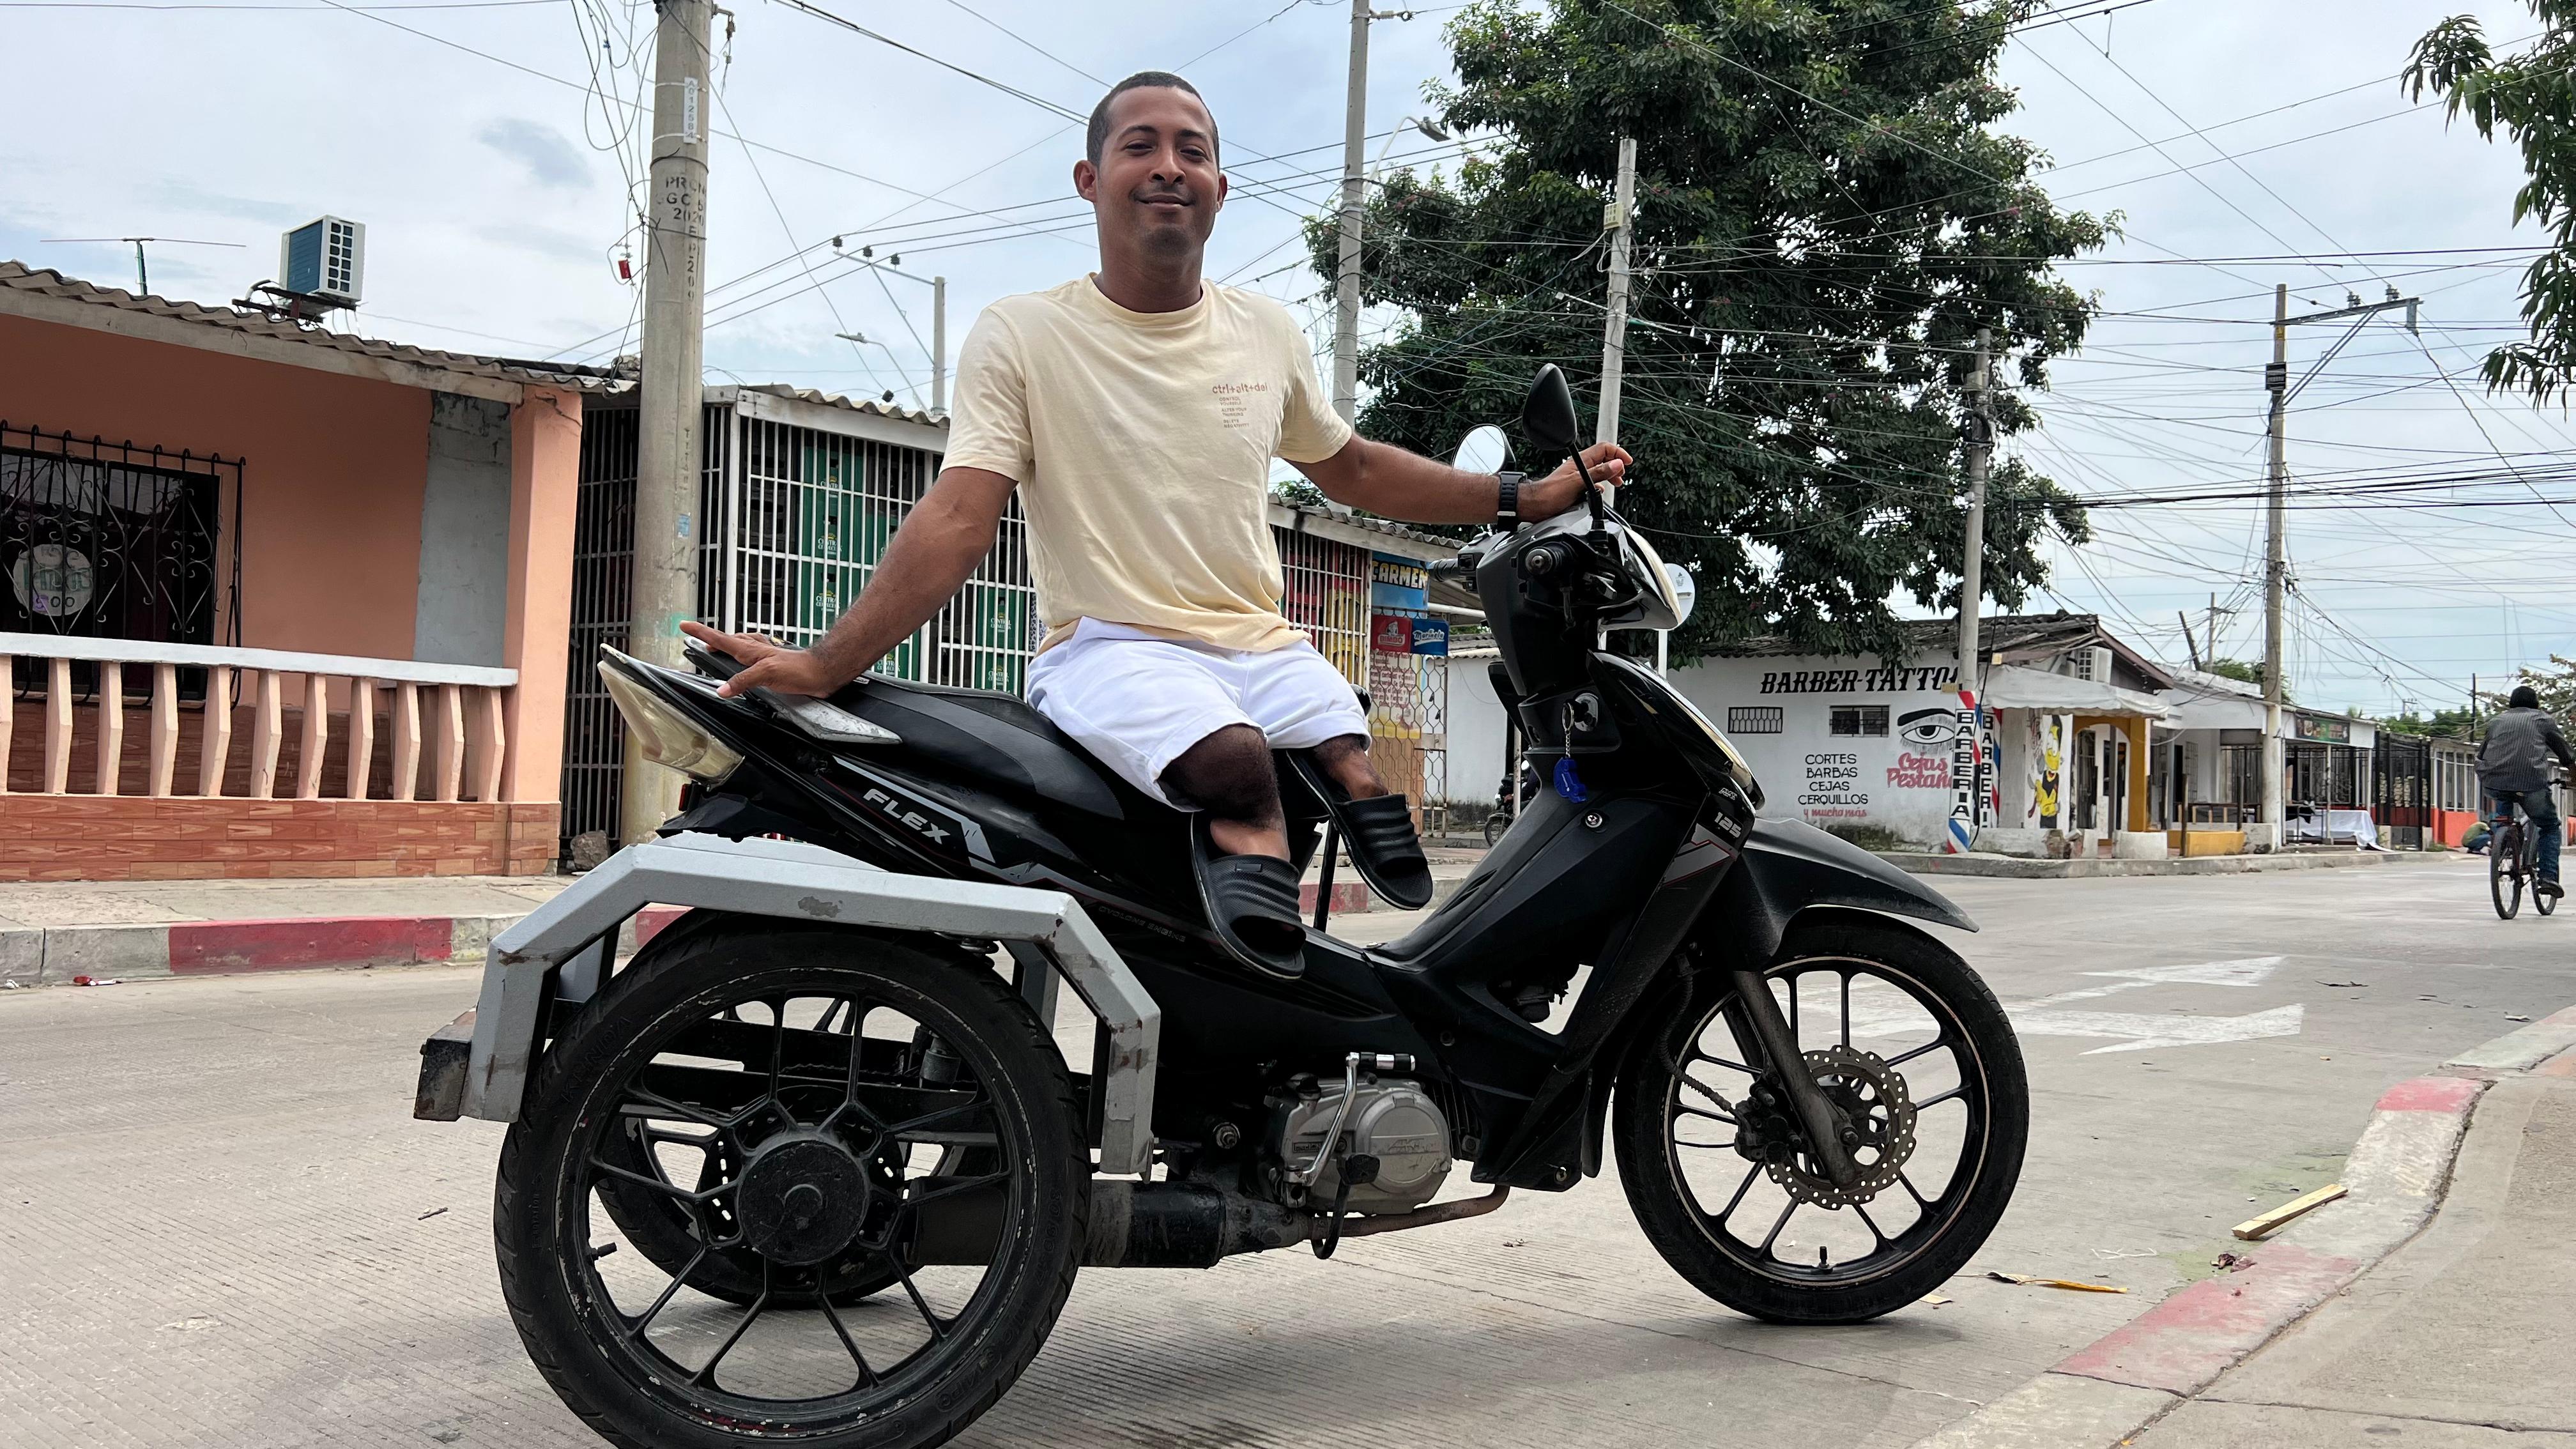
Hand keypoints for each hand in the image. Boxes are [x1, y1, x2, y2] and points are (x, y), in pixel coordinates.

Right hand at [678, 621, 848, 699]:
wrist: (820, 672)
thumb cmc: (798, 669)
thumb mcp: (766, 675)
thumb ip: (742, 681)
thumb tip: (722, 689)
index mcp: (750, 650)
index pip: (719, 639)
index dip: (701, 632)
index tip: (685, 625)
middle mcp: (755, 650)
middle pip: (727, 639)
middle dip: (711, 638)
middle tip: (697, 638)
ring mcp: (764, 655)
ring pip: (740, 644)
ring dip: (727, 643)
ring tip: (717, 645)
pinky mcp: (772, 662)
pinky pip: (752, 654)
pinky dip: (744, 654)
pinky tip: (748, 659)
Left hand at [1520, 442, 1633, 519]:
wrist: (1535, 505)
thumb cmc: (1549, 493)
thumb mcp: (1578, 482)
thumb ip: (1598, 473)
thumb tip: (1616, 465)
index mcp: (1581, 461)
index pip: (1604, 449)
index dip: (1618, 453)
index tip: (1627, 462)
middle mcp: (1580, 467)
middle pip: (1604, 460)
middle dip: (1615, 466)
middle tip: (1621, 476)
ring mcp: (1577, 477)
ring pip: (1599, 472)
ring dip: (1609, 476)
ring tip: (1615, 483)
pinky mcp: (1575, 488)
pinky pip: (1592, 484)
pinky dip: (1599, 487)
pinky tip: (1599, 494)